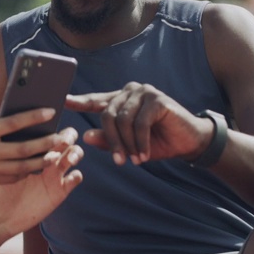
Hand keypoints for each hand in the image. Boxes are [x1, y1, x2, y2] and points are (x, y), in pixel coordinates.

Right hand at [0, 108, 78, 191]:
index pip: (13, 123)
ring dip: (41, 161)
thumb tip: (15, 125)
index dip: (34, 117)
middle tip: (61, 137)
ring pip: (22, 166)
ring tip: (55, 155)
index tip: (51, 111)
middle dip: (46, 143)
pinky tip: (34, 167)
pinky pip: (12, 177)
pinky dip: (25, 172)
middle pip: (24, 148)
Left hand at [0, 126, 83, 238]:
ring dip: (75, 154)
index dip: (53, 125)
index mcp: (33, 151)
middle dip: (68, 137)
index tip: (51, 122)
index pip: (47, 131)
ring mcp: (55, 175)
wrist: (0, 216)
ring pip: (74, 155)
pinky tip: (70, 176)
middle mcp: (47, 160)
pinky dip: (76, 175)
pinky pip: (75, 179)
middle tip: (63, 140)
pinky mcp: (60, 191)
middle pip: (66, 140)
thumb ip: (12, 151)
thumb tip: (16, 127)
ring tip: (68, 159)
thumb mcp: (2, 168)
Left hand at [66, 83, 212, 165]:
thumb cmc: (158, 142)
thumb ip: (109, 140)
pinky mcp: (157, 99)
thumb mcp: (130, 145)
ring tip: (135, 160)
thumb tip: (86, 136)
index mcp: (121, 100)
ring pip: (122, 119)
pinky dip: (140, 142)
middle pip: (107, 115)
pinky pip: (140, 123)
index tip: (63, 101)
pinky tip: (144, 155)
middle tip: (120, 161)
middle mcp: (130, 91)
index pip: (96, 100)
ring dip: (128, 144)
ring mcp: (144, 92)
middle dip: (112, 141)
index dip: (80, 101)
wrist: (189, 142)